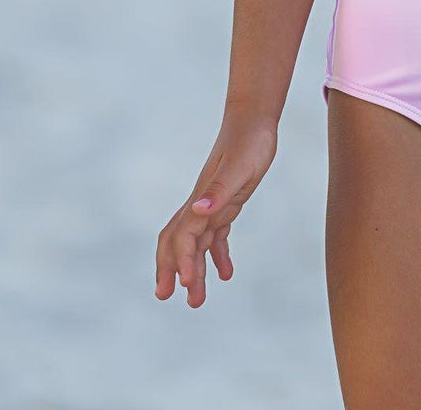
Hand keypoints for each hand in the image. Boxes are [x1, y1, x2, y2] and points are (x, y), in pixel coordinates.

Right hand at [154, 107, 277, 307]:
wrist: (254, 120)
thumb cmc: (249, 141)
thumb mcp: (239, 167)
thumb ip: (218, 190)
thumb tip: (198, 211)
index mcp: (201, 198)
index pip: (183, 235)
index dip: (182, 261)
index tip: (186, 286)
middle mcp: (201, 204)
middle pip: (176, 241)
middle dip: (170, 269)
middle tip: (166, 297)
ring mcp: (212, 204)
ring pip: (196, 244)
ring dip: (193, 271)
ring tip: (196, 300)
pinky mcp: (226, 203)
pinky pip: (215, 235)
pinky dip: (216, 256)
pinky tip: (226, 274)